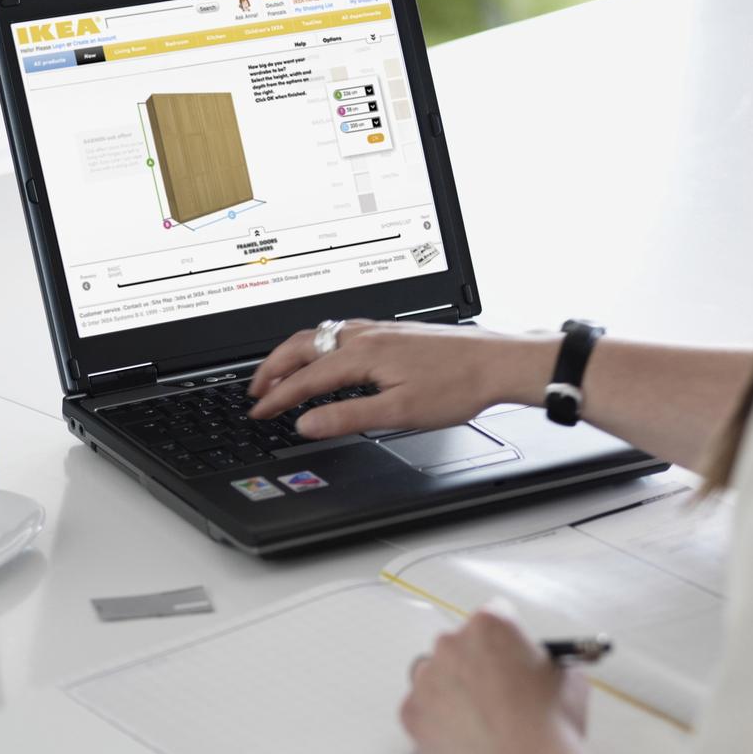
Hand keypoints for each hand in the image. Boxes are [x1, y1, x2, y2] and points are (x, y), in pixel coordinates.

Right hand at [247, 321, 549, 438]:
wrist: (497, 362)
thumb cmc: (458, 385)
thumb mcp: (399, 412)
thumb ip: (348, 417)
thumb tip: (307, 423)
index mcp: (363, 353)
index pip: (305, 377)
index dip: (277, 398)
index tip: (259, 413)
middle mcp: (367, 335)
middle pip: (303, 345)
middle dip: (273, 368)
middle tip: (255, 392)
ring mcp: (380, 330)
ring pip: (321, 335)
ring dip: (293, 354)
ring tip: (280, 374)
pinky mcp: (393, 332)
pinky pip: (340, 332)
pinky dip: (318, 345)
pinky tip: (326, 357)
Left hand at [400, 605, 588, 753]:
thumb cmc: (553, 727)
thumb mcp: (567, 677)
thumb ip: (545, 660)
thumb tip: (538, 665)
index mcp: (490, 624)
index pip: (493, 615)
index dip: (506, 641)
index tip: (508, 657)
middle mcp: (452, 642)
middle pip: (459, 644)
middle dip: (474, 664)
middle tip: (493, 694)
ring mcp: (428, 677)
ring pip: (432, 674)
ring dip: (448, 688)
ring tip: (476, 719)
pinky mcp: (412, 712)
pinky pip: (419, 709)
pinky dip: (435, 721)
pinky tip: (462, 738)